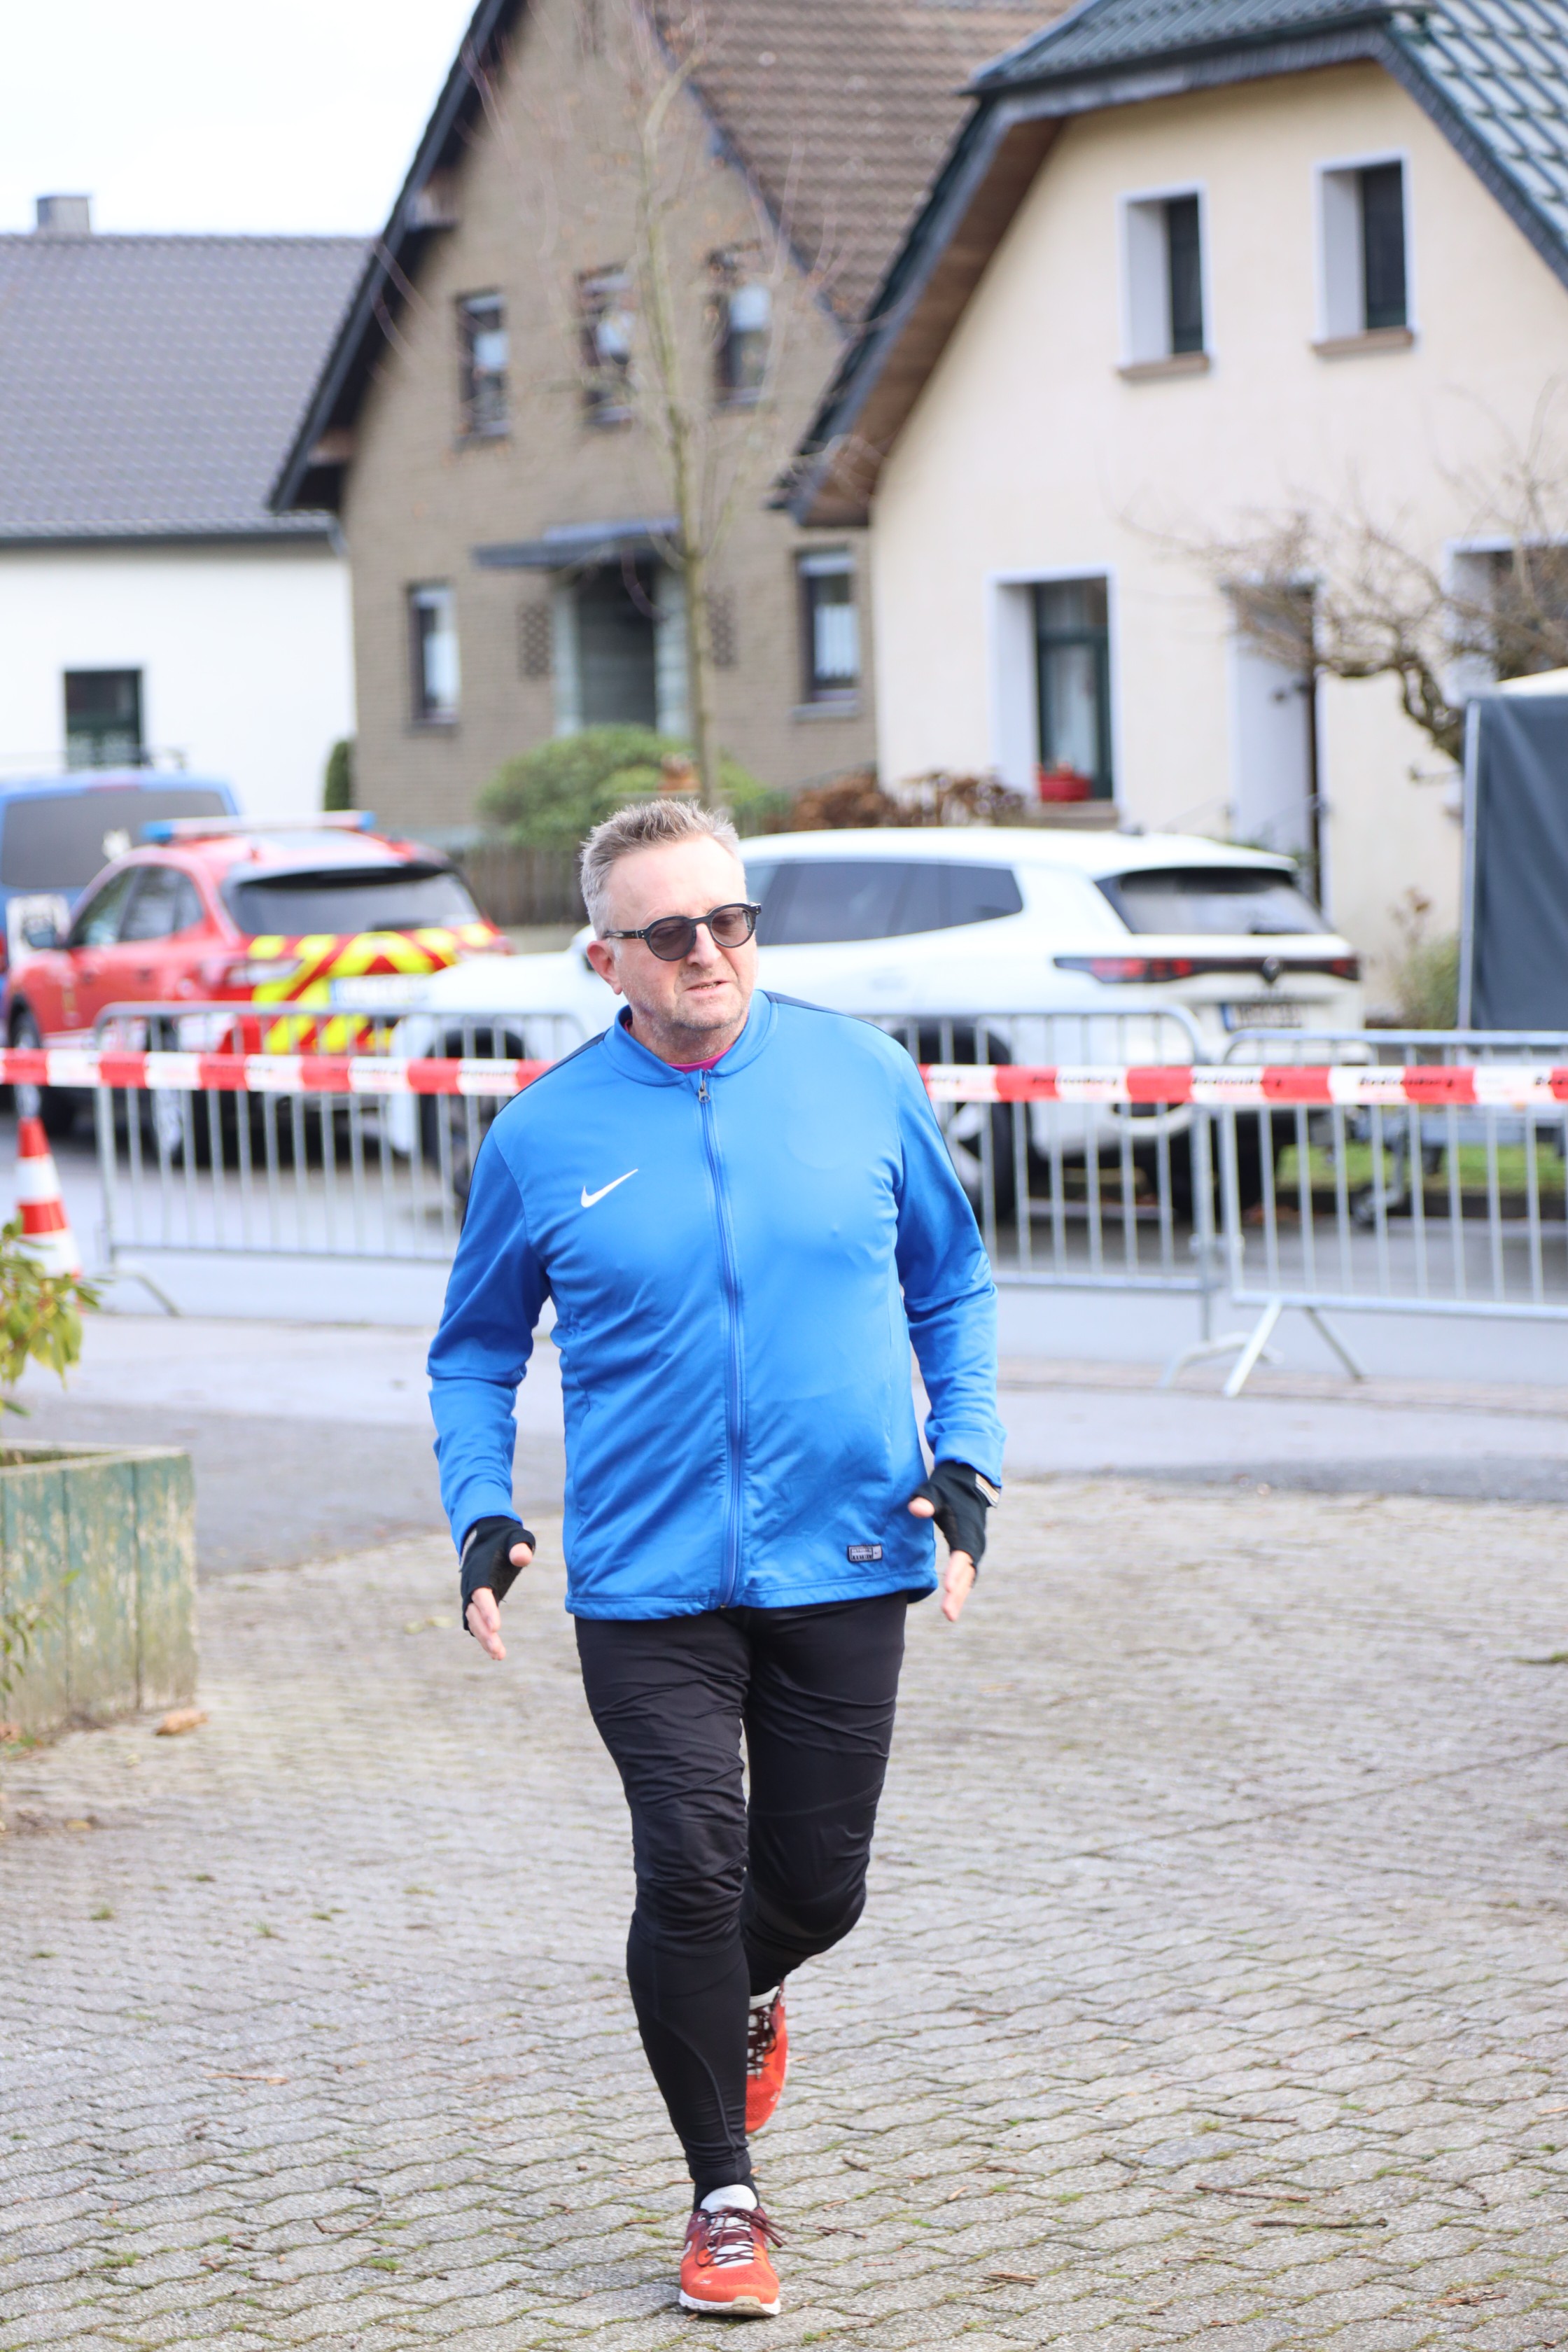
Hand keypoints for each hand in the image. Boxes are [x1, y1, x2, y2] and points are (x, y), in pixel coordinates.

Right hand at [463, 1535, 532, 1660]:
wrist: (485, 1538)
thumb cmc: (504, 1539)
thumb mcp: (515, 1537)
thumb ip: (519, 1546)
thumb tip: (522, 1558)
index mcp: (479, 1571)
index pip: (481, 1594)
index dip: (487, 1611)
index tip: (497, 1628)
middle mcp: (471, 1586)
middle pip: (473, 1613)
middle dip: (484, 1632)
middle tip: (497, 1650)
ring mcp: (471, 1596)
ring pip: (473, 1622)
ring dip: (484, 1639)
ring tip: (499, 1655)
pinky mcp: (476, 1603)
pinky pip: (476, 1623)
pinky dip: (483, 1637)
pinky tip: (496, 1653)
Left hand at [907, 1493, 976, 1620]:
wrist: (968, 1483)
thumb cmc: (947, 1488)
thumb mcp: (934, 1490)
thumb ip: (925, 1500)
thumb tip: (916, 1509)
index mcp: (966, 1528)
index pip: (962, 1553)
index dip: (955, 1571)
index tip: (948, 1587)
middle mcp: (974, 1541)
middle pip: (968, 1572)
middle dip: (958, 1593)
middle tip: (947, 1613)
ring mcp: (974, 1547)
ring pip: (969, 1577)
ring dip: (960, 1596)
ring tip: (949, 1616)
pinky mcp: (970, 1551)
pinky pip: (967, 1575)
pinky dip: (961, 1590)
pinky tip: (953, 1604)